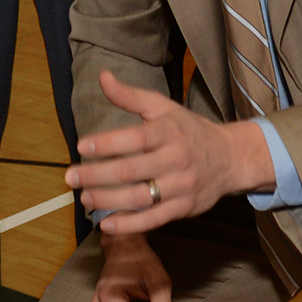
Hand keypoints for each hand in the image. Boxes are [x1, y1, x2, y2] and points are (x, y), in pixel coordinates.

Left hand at [66, 71, 272, 233]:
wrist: (230, 158)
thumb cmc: (190, 130)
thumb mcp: (164, 108)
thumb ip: (131, 96)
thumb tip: (103, 77)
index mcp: (169, 131)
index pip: (136, 138)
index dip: (108, 143)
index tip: (82, 145)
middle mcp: (176, 158)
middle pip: (132, 170)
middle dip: (97, 175)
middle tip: (71, 177)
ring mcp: (181, 186)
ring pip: (140, 197)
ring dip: (108, 200)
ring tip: (85, 197)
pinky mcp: (184, 207)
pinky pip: (153, 219)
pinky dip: (129, 224)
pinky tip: (106, 224)